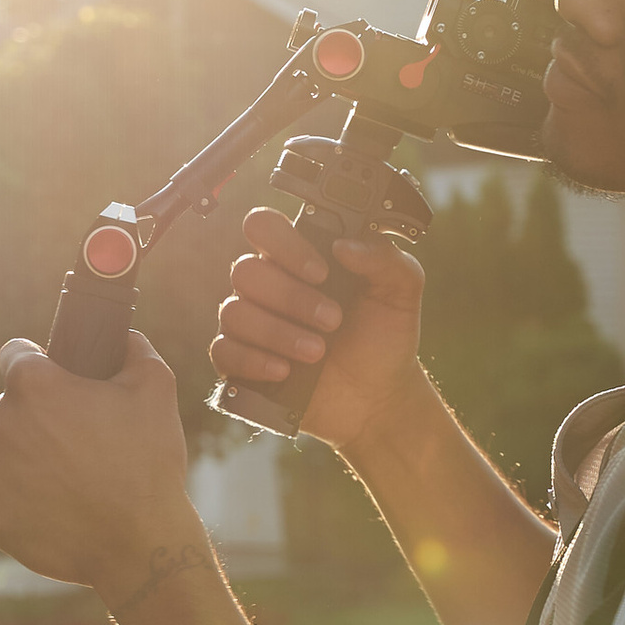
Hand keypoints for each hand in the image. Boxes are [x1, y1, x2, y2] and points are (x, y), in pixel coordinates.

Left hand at [0, 327, 205, 600]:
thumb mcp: (156, 388)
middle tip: (72, 446)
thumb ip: (133, 348)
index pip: (14, 354)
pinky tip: (48, 509)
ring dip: (20, 460)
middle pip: (6, 408)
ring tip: (63, 483)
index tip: (53, 384)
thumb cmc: (148, 464)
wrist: (136, 546)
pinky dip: (12, 501)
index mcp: (31, 384)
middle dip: (33, 420)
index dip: (37, 364)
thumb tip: (123, 337)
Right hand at [210, 211, 423, 454]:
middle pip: (246, 271)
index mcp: (299, 258)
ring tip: (318, 352)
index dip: (285, 244)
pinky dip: (254, 361)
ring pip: (235, 312)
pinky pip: (224, 352)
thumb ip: (383, 257)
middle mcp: (268, 285)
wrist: (378, 398)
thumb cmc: (384, 339)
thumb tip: (344, 244)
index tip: (321, 273)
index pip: (264, 227)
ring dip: (278, 333)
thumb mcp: (401, 292)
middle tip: (332, 320)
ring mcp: (251, 324)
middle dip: (292, 298)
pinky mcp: (241, 362)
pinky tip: (285, 371)